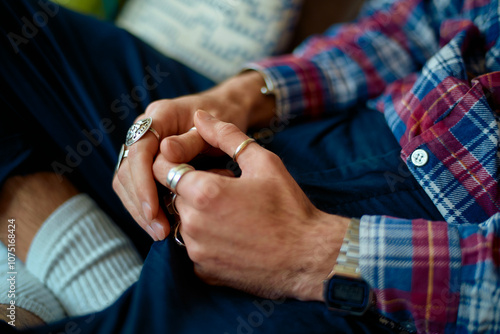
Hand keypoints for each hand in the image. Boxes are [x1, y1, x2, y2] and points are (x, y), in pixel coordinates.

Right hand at [113, 72, 274, 240]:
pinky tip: (161, 224)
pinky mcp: (146, 162)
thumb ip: (191, 140)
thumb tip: (165, 153)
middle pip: (127, 170)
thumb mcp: (215, 128)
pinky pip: (136, 186)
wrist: (227, 110)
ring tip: (160, 233)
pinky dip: (146, 206)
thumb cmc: (224, 116)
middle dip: (140, 203)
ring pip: (126, 182)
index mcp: (158, 116)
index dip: (142, 183)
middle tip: (159, 230)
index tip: (153, 210)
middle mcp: (144, 130)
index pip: (139, 151)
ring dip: (140, 210)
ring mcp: (142, 146)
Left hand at [153, 110, 349, 300]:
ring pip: (183, 222)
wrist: (308, 256)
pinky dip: (206, 238)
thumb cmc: (288, 207)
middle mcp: (193, 224)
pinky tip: (233, 234)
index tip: (193, 163)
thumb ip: (226, 136)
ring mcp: (197, 251)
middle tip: (226, 188)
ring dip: (198, 213)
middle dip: (192, 188)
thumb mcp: (263, 162)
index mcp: (204, 192)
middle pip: (175, 196)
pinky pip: (193, 246)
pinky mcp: (204, 271)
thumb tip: (200, 117)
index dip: (174, 162)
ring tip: (232, 212)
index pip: (163, 169)